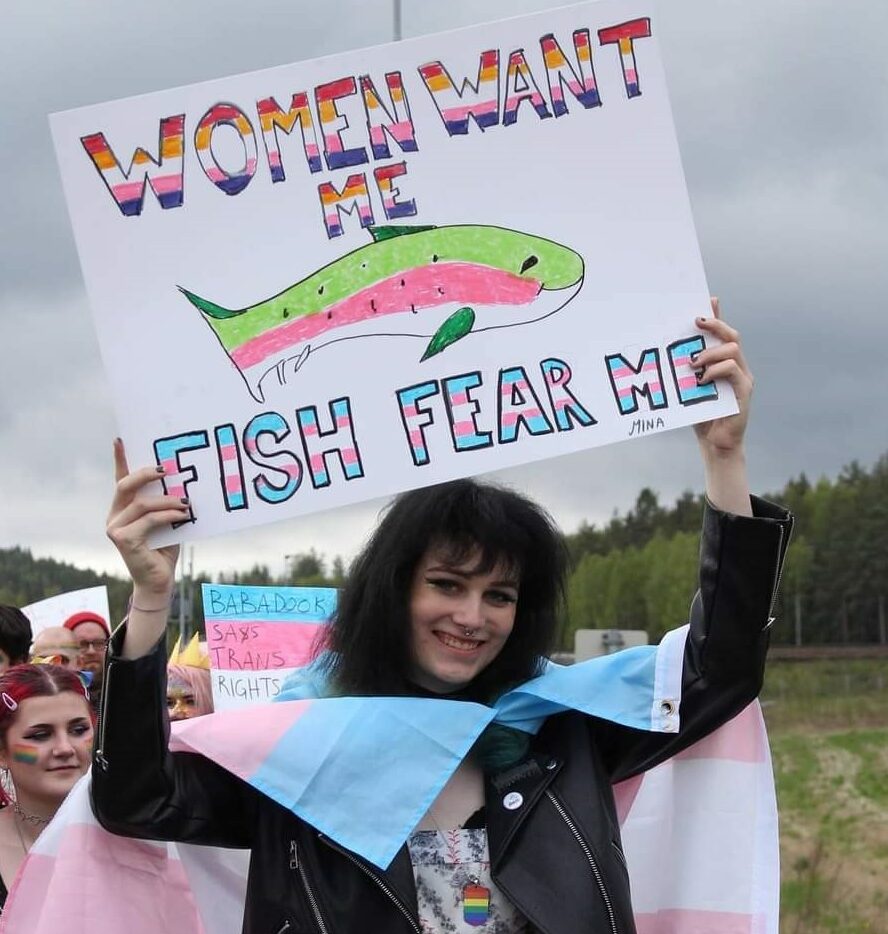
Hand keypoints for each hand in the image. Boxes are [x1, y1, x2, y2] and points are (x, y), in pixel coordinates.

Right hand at [105, 438, 189, 599]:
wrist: (159, 580)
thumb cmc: (165, 549)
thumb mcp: (168, 521)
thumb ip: (167, 504)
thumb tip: (182, 484)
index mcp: (123, 508)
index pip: (120, 479)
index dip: (120, 459)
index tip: (120, 439)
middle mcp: (114, 516)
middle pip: (125, 485)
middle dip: (145, 474)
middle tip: (165, 469)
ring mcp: (115, 528)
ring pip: (141, 503)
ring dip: (167, 501)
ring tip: (186, 503)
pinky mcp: (122, 539)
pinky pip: (148, 520)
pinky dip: (168, 516)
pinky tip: (183, 516)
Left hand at [691, 298, 752, 456]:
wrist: (715, 444)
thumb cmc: (699, 414)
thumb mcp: (689, 387)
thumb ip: (686, 370)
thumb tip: (672, 353)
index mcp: (724, 362)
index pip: (723, 333)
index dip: (717, 315)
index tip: (707, 301)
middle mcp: (737, 366)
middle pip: (731, 336)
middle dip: (715, 325)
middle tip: (696, 323)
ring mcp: (742, 378)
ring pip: (732, 350)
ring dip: (710, 352)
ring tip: (693, 363)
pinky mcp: (744, 391)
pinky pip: (733, 370)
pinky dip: (716, 370)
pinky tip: (702, 379)